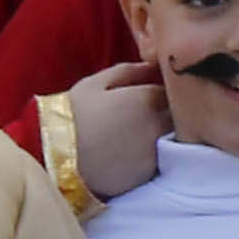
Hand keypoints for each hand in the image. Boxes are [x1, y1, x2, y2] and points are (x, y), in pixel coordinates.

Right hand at [67, 63, 165, 202]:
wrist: (56, 158)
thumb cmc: (72, 116)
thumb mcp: (94, 84)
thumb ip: (129, 72)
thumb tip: (154, 65)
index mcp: (147, 98)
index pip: (175, 90)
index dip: (168, 90)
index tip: (157, 92)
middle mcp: (159, 124)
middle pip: (181, 114)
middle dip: (172, 111)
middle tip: (152, 114)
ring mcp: (158, 150)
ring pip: (177, 136)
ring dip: (169, 132)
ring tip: (144, 132)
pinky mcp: (152, 173)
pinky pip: (167, 158)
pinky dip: (161, 153)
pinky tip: (140, 151)